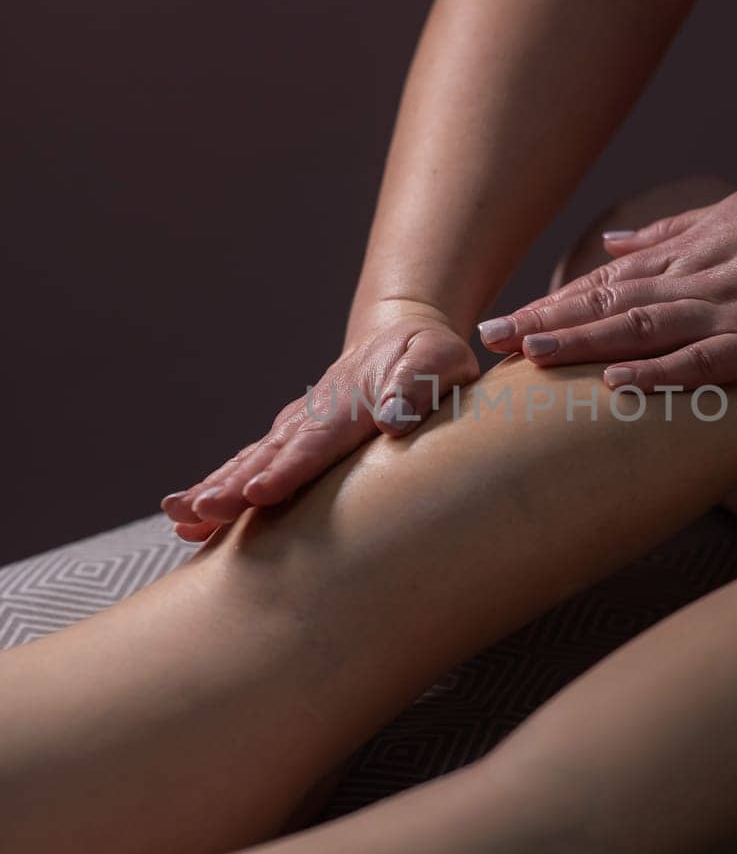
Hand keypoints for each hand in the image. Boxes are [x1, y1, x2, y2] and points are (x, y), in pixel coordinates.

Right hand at [161, 299, 478, 540]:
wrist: (399, 336)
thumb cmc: (430, 356)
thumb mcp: (440, 359)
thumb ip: (418, 382)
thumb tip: (394, 417)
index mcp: (352, 403)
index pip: (317, 442)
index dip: (287, 469)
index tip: (259, 493)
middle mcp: (314, 415)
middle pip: (270, 455)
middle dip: (234, 486)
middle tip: (201, 512)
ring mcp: (298, 425)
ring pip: (251, 459)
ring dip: (216, 488)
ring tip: (179, 516)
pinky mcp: (292, 437)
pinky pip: (252, 463)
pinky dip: (221, 486)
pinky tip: (190, 517)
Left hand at [479, 173, 736, 390]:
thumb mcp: (725, 214)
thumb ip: (665, 234)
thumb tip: (611, 245)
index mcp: (683, 254)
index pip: (602, 283)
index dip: (550, 303)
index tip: (502, 321)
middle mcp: (691, 280)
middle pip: (605, 304)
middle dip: (546, 323)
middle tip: (489, 340)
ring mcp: (722, 310)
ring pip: (639, 327)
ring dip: (584, 341)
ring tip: (532, 355)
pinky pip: (698, 360)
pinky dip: (656, 370)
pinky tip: (616, 381)